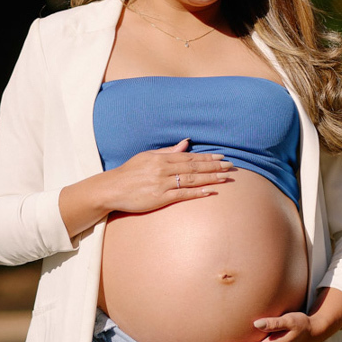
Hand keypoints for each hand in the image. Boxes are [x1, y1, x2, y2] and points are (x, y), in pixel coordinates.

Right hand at [104, 138, 234, 213]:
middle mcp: (163, 170)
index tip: (221, 157)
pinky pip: (183, 195)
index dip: (206, 157)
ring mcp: (162, 184)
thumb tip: (185, 144)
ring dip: (210, 178)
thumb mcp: (147, 157)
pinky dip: (197, 192)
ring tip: (225, 177)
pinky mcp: (160, 198)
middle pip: (194, 167)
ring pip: (191, 180)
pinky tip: (210, 191)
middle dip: (213, 166)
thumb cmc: (129, 172)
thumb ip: (168, 152)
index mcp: (161, 158)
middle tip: (230, 166)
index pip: (189, 157)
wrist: (112, 189)